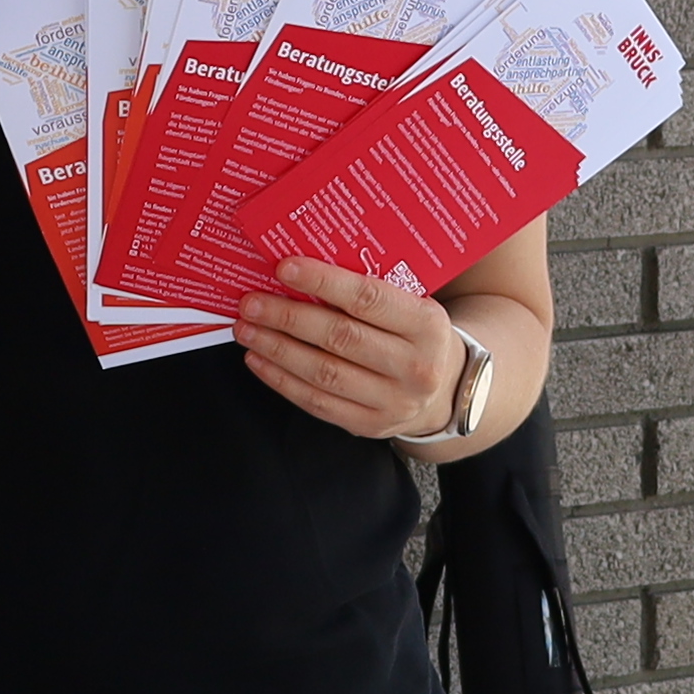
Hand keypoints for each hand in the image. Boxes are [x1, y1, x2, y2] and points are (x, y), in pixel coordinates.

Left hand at [241, 254, 468, 440]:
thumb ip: (371, 290)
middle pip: (339, 337)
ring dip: (277, 349)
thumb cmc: (416, 335)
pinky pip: (317, 402)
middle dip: (288, 317)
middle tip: (252, 302)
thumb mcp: (413, 305)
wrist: (447, 389)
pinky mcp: (370, 425)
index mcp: (427, 325)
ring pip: (323, 372)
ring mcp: (393, 401)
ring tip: (247, 329)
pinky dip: (282, 380)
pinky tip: (259, 359)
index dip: (323, 281)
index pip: (368, 299)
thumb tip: (303, 268)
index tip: (285, 267)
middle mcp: (415, 366)